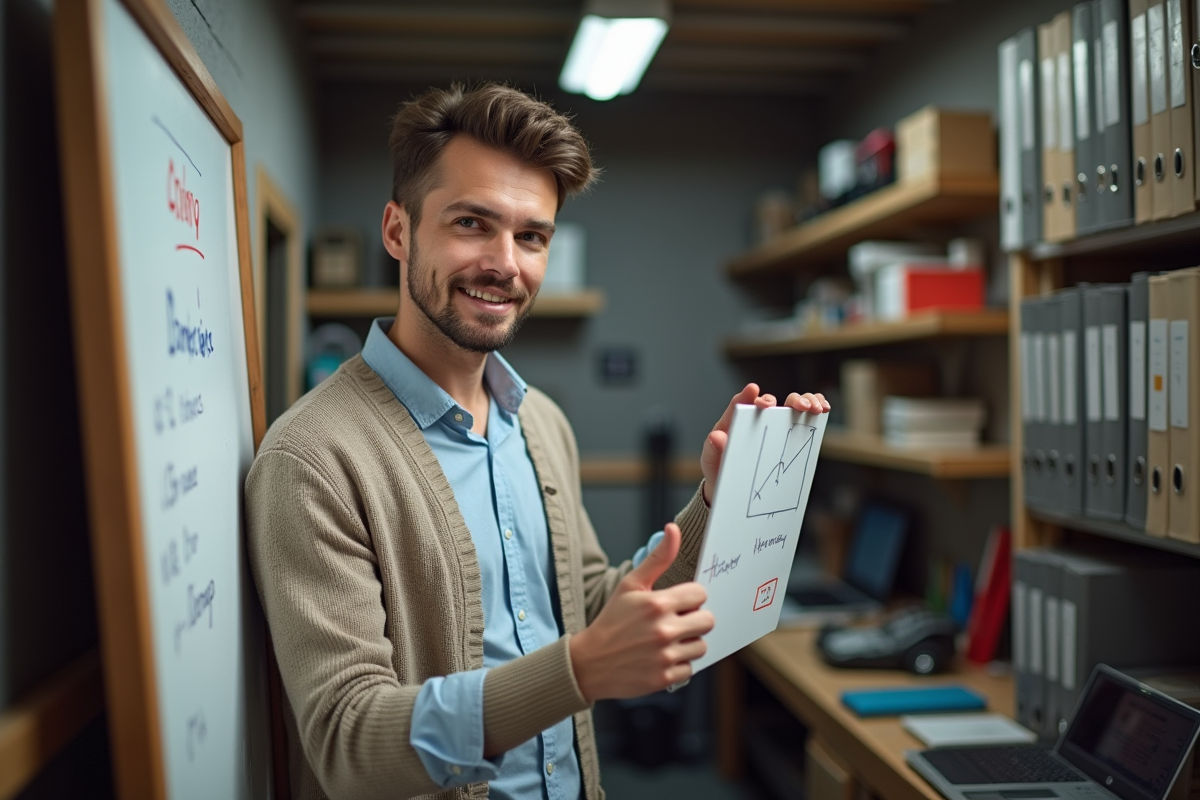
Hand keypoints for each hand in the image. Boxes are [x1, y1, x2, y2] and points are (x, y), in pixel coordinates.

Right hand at [569, 523, 713, 700]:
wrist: (589, 662)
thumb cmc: (612, 620)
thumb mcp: (630, 585)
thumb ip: (658, 558)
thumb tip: (673, 529)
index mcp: (657, 603)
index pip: (701, 594)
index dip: (691, 597)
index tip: (678, 602)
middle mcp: (664, 630)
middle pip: (708, 620)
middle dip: (694, 619)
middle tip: (675, 621)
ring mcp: (665, 656)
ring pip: (701, 645)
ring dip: (688, 643)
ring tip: (667, 640)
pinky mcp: (665, 678)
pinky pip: (690, 668)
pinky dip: (679, 664)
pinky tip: (661, 657)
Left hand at [701, 384, 829, 504]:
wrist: (732, 485)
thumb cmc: (721, 470)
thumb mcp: (713, 462)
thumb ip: (713, 450)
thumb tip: (716, 437)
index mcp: (733, 424)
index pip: (739, 405)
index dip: (746, 396)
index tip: (754, 390)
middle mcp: (755, 420)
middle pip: (769, 402)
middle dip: (782, 400)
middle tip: (796, 405)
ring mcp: (772, 425)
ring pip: (789, 405)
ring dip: (803, 401)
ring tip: (813, 407)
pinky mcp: (787, 433)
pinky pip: (801, 417)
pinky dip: (813, 408)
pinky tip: (822, 408)